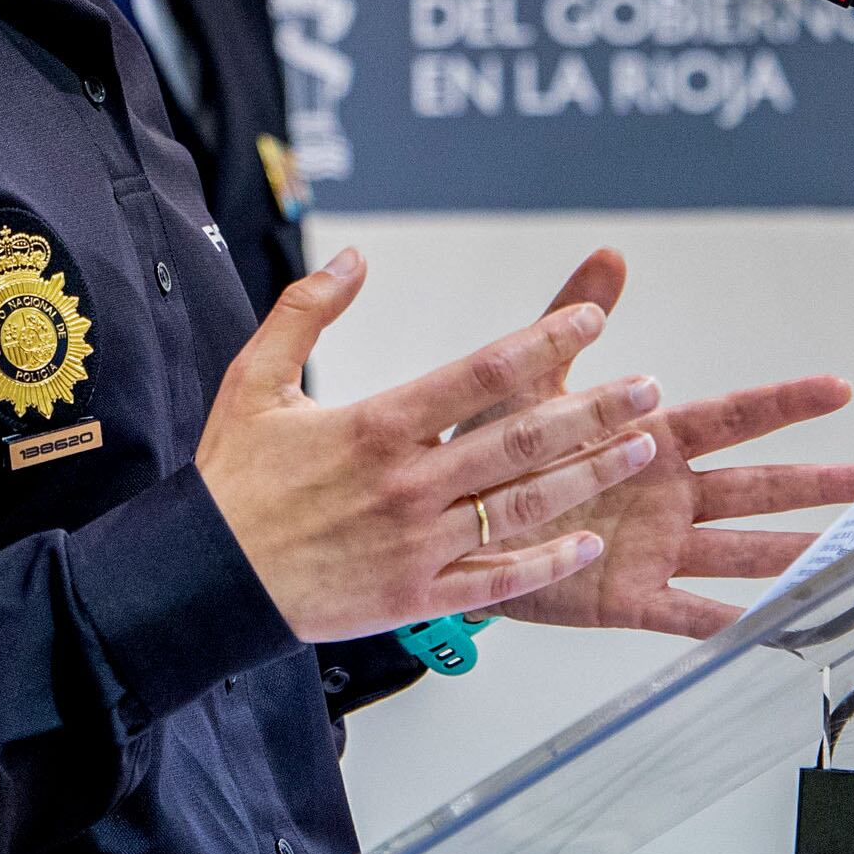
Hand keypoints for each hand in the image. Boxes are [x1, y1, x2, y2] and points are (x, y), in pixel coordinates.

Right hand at [196, 248, 661, 642]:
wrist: (206, 578)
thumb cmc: (232, 480)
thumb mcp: (254, 379)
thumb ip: (306, 311)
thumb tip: (355, 259)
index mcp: (376, 424)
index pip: (481, 373)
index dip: (544, 344)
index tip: (591, 323)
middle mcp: (409, 483)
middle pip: (521, 438)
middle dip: (595, 409)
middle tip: (648, 388)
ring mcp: (418, 544)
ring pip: (523, 507)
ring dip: (588, 477)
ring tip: (639, 451)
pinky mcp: (415, 595)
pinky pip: (497, 581)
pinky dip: (546, 563)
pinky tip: (586, 545)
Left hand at [476, 250, 853, 638]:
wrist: (452, 519)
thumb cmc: (494, 449)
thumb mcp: (530, 380)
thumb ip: (570, 320)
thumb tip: (610, 256)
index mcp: (651, 440)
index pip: (731, 418)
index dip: (784, 403)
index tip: (838, 388)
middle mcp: (666, 496)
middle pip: (756, 488)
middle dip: (817, 483)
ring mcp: (654, 548)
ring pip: (741, 552)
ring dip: (796, 552)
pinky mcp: (627, 598)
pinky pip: (689, 615)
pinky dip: (733, 625)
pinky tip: (779, 629)